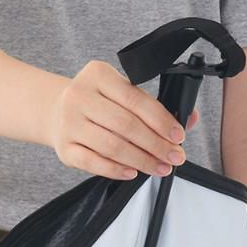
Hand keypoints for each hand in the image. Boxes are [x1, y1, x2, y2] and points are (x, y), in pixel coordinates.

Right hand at [45, 59, 198, 179]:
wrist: (55, 111)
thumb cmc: (98, 102)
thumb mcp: (121, 92)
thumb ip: (153, 105)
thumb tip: (190, 119)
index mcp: (98, 74)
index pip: (136, 99)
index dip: (160, 120)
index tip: (179, 136)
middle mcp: (80, 96)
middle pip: (126, 125)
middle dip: (155, 144)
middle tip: (175, 157)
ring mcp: (69, 123)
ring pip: (112, 146)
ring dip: (141, 160)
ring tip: (160, 167)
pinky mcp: (64, 149)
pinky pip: (94, 163)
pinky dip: (116, 170)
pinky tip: (133, 172)